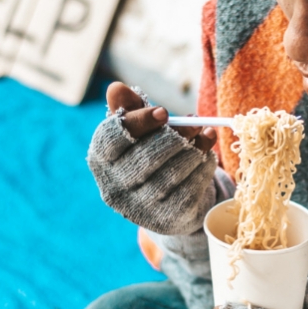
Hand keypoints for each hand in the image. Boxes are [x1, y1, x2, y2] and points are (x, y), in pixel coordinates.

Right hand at [88, 82, 218, 234]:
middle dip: (176, 136)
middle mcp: (113, 188)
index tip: (165, 112)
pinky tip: (207, 156)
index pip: (111, 139)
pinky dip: (202, 169)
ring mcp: (138, 208)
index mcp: (100, 160)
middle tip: (195, 123)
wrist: (169, 200)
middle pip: (145, 157)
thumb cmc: (149, 154)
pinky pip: (188, 190)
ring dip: (193, 151)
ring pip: (170, 175)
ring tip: (206, 136)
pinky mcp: (165, 220)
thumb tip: (116, 88)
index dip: (140, 122)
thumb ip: (129, 108)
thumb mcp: (139, 129)